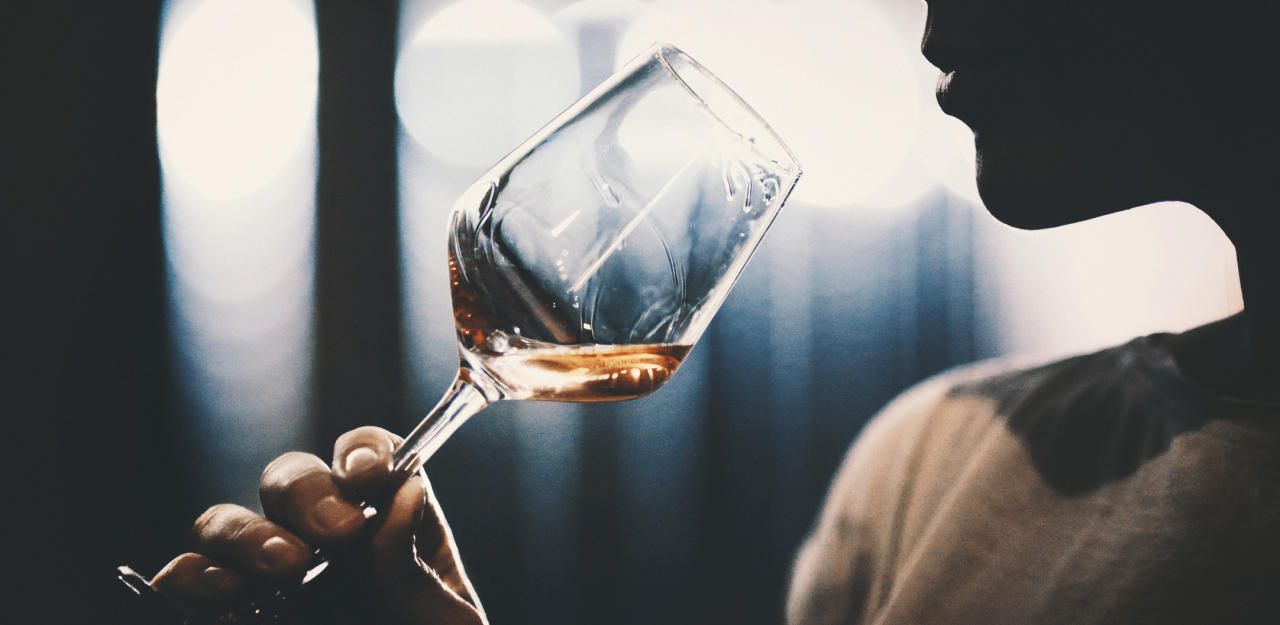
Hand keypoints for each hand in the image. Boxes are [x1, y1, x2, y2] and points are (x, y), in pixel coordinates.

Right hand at [151, 426, 486, 624]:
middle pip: (293, 479)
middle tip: (338, 532)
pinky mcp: (225, 617)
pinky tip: (225, 592)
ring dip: (248, 532)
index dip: (363, 451)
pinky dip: (193, 576)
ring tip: (286, 568)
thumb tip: (405, 489)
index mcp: (390, 535)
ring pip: (228, 521)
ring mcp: (267, 582)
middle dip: (309, 492)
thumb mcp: (442, 624)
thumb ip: (415, 568)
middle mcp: (323, 548)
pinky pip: (187, 578)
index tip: (370, 475)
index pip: (368, 460)